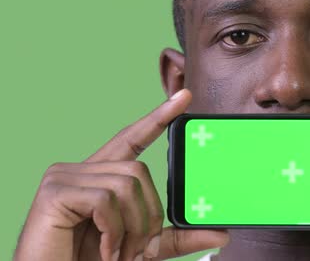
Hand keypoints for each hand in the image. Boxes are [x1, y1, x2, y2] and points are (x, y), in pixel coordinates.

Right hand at [14, 89, 228, 260]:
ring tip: (118, 253)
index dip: (159, 117)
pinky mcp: (55, 191)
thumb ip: (176, 237)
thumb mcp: (143, 247)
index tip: (185, 97)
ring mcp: (63, 177)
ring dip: (133, 228)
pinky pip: (105, 199)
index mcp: (99, 177)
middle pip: (138, 170)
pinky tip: (104, 250)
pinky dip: (114, 230)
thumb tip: (221, 233)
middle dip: (149, 215)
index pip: (132, 138)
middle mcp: (79, 169)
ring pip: (126, 184)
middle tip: (139, 250)